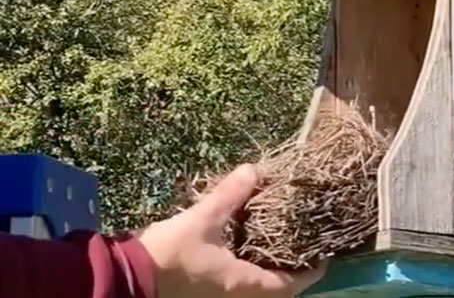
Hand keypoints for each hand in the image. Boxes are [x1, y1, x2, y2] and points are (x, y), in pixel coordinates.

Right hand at [139, 164, 326, 297]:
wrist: (127, 279)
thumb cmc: (168, 254)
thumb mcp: (202, 220)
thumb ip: (230, 195)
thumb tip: (254, 170)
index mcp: (244, 285)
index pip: (291, 285)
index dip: (312, 271)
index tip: (324, 255)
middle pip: (277, 291)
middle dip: (293, 271)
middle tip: (303, 246)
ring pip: (257, 290)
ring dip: (270, 272)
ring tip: (280, 246)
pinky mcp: (207, 295)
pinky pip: (240, 286)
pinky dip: (250, 271)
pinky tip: (246, 250)